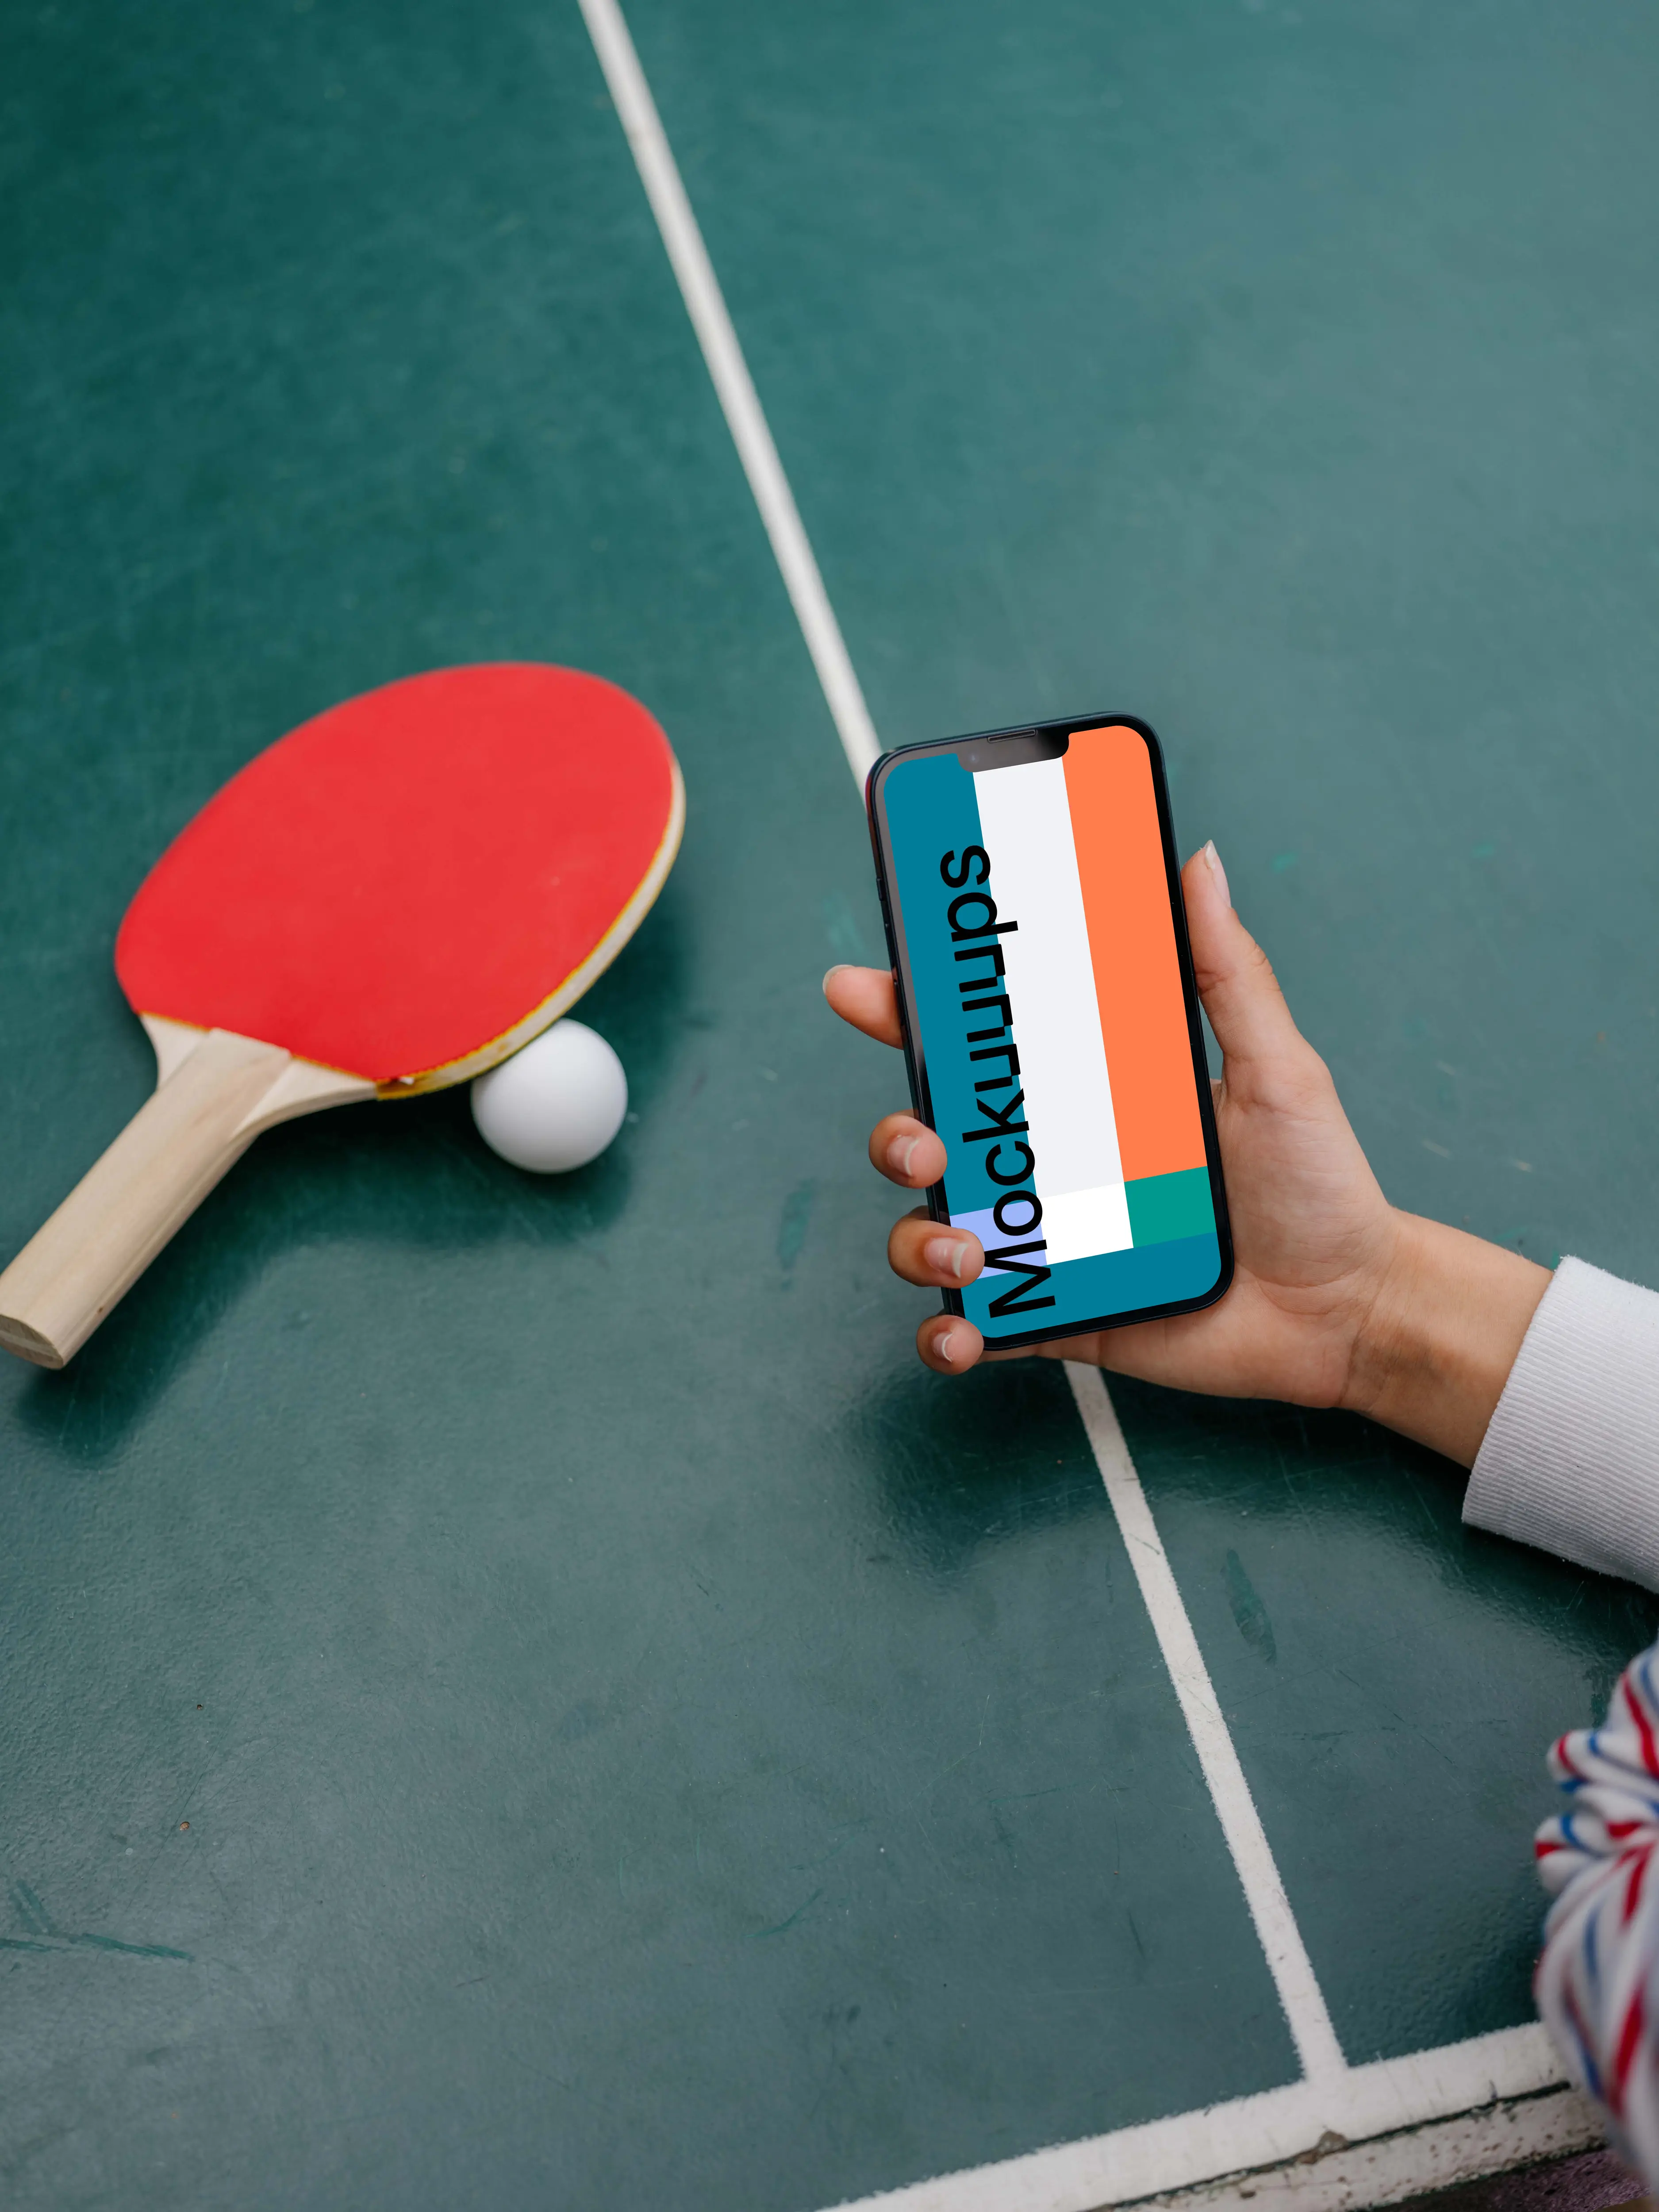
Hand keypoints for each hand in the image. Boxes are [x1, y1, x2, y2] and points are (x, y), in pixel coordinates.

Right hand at [825, 841, 1549, 1465]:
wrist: (1350, 1307)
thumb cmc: (1318, 1183)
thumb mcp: (1278, 1067)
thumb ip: (1227, 971)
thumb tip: (1198, 860)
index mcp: (1088, 1092)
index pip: (980, 1042)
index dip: (909, 1010)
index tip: (863, 986)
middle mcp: (1052, 1163)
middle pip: (930, 1133)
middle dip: (898, 1134)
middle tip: (929, 1146)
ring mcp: (1047, 1241)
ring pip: (931, 1231)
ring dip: (920, 1239)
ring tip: (968, 1253)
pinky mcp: (1059, 1317)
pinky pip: (972, 1327)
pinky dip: (948, 1333)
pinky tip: (964, 1331)